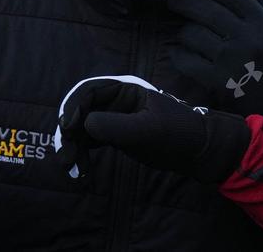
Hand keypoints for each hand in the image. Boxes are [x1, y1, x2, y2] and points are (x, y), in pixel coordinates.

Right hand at [57, 79, 249, 183]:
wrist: (197, 151)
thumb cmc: (177, 133)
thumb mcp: (147, 130)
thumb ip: (116, 125)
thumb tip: (84, 124)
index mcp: (125, 90)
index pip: (89, 91)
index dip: (74, 107)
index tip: (69, 129)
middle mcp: (116, 101)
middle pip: (80, 111)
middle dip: (70, 133)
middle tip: (65, 157)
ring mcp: (114, 118)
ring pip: (82, 129)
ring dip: (74, 148)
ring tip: (73, 171)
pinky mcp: (115, 136)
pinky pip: (90, 142)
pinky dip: (83, 156)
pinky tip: (81, 174)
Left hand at [165, 0, 262, 122]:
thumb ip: (259, 4)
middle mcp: (250, 38)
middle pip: (206, 9)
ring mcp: (233, 60)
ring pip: (193, 34)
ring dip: (183, 31)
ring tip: (184, 32)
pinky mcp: (220, 82)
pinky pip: (187, 60)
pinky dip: (179, 54)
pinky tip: (180, 53)